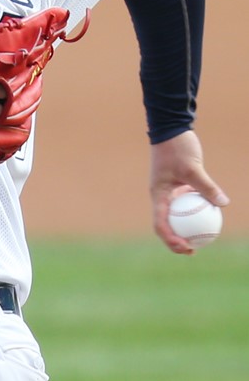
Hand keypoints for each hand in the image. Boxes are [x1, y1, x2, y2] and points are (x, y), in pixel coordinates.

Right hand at [150, 130, 229, 253]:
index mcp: (157, 196)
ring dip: (184, 231)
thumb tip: (223, 204)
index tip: (186, 247)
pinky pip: (185, 207)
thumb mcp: (193, 168)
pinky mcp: (177, 189)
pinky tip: (208, 220)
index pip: (160, 224)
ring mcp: (168, 194)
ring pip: (175, 218)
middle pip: (165, 226)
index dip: (171, 240)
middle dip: (176, 242)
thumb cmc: (177, 147)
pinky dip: (193, 216)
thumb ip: (207, 186)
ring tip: (200, 242)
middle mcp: (160, 198)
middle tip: (193, 251)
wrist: (171, 129)